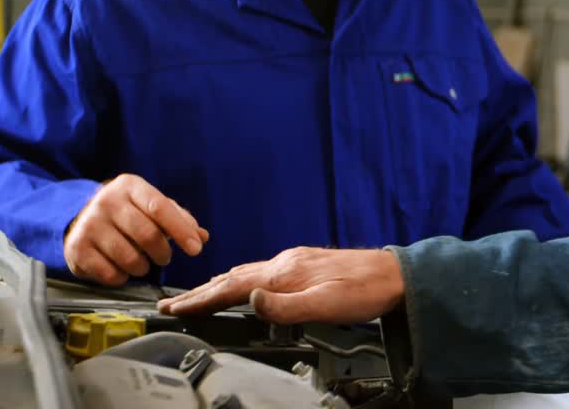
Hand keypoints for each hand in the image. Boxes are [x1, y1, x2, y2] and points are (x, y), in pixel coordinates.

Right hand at [64, 174, 209, 285]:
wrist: (80, 218)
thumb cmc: (127, 213)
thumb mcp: (152, 206)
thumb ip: (179, 219)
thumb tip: (202, 236)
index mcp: (129, 186)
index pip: (160, 208)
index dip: (181, 230)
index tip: (196, 249)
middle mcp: (106, 202)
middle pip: (147, 234)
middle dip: (163, 253)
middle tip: (165, 257)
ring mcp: (88, 225)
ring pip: (129, 258)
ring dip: (143, 267)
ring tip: (143, 263)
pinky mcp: (77, 249)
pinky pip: (110, 273)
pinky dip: (123, 277)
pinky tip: (122, 269)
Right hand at [157, 247, 404, 324]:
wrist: (395, 276)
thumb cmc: (364, 291)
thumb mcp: (324, 305)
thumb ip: (285, 306)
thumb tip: (250, 301)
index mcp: (285, 272)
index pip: (232, 287)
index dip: (201, 299)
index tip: (174, 307)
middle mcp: (286, 262)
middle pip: (232, 277)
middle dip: (200, 291)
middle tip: (172, 303)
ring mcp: (295, 261)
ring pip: (246, 273)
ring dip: (218, 285)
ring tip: (198, 295)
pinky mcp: (306, 264)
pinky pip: (261, 272)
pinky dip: (241, 280)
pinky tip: (245, 286)